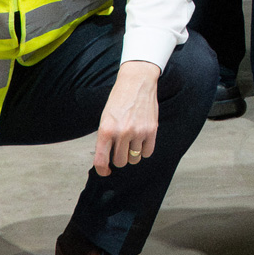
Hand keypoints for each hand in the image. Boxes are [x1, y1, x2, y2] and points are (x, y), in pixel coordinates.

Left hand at [93, 60, 160, 175]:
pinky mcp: (151, 130)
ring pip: (134, 158)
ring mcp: (138, 132)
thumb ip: (105, 138)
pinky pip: (148, 153)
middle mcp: (122, 133)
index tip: (105, 172)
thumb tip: (107, 158)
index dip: (102, 170)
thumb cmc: (119, 100)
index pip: (101, 160)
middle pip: (120, 162)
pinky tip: (141, 140)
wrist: (137, 82)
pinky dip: (144, 150)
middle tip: (120, 148)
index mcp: (106, 130)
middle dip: (120, 158)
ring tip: (132, 141)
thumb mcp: (105, 118)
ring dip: (132, 154)